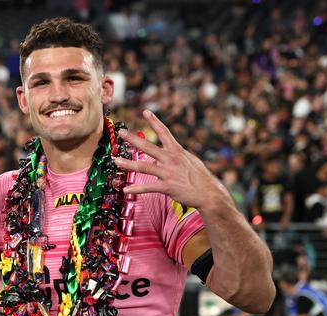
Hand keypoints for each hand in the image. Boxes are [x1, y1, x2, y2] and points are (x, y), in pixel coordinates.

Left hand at [114, 110, 228, 209]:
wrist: (209, 193)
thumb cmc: (200, 177)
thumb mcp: (190, 160)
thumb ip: (178, 155)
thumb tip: (172, 151)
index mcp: (177, 151)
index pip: (164, 132)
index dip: (154, 121)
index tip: (145, 111)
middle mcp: (170, 159)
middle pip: (148, 146)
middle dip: (133, 139)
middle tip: (121, 132)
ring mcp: (168, 172)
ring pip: (143, 167)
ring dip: (128, 164)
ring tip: (116, 161)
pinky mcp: (167, 187)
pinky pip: (148, 187)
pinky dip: (136, 189)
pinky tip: (126, 190)